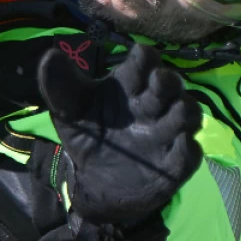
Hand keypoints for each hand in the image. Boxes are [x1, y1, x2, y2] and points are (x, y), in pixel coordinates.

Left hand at [38, 41, 201, 225]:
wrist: (94, 184)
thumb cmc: (88, 136)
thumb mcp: (68, 112)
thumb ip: (60, 86)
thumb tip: (50, 56)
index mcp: (129, 85)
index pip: (145, 61)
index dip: (145, 58)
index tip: (140, 59)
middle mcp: (152, 105)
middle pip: (171, 83)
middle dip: (169, 81)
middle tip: (158, 82)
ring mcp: (166, 134)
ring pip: (190, 113)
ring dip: (184, 111)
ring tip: (174, 115)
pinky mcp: (174, 165)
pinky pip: (191, 153)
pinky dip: (187, 147)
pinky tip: (178, 144)